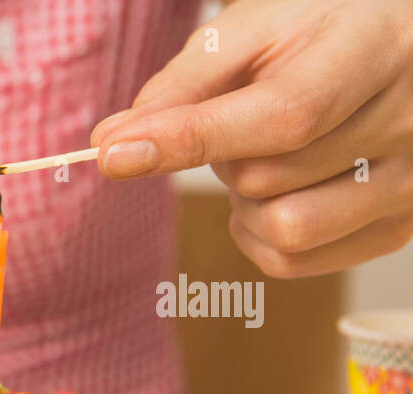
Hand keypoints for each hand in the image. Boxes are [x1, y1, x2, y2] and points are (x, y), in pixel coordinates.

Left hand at [90, 0, 412, 277]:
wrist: (394, 49)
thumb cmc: (319, 34)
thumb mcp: (254, 32)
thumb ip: (183, 85)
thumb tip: (111, 141)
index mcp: (378, 49)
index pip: (284, 114)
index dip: (192, 139)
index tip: (113, 153)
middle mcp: (410, 120)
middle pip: (270, 177)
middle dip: (225, 158)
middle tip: (241, 122)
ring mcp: (411, 182)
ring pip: (285, 229)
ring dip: (246, 202)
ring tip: (265, 156)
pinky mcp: (397, 228)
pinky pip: (295, 261)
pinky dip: (260, 235)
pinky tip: (277, 192)